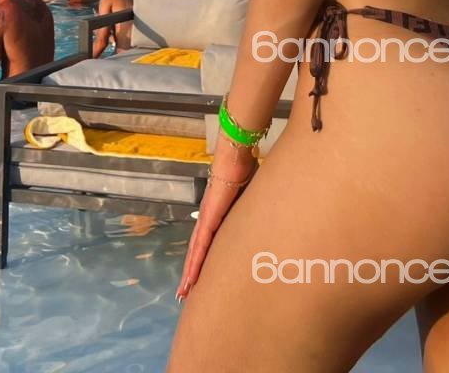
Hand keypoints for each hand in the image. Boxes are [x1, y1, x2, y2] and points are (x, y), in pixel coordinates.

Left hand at [176, 139, 255, 300]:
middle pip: (197, 251)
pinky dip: (196, 260)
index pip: (206, 243)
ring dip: (190, 272)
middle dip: (191, 273)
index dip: (201, 261)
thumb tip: (265, 216)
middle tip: (184, 295)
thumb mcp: (250, 195)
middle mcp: (208, 218)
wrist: (236, 154)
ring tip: (184, 291)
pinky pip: (201, 243)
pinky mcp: (209, 216)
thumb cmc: (244, 169)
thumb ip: (251, 208)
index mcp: (217, 215)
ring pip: (195, 251)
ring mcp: (206, 217)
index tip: (197, 279)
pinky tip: (192, 274)